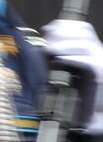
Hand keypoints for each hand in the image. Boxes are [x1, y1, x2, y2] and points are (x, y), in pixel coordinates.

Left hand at [44, 19, 102, 134]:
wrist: (91, 115)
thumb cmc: (76, 94)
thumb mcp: (65, 69)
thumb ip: (58, 54)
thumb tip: (44, 38)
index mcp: (92, 49)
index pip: (82, 28)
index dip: (64, 26)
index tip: (47, 30)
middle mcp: (99, 53)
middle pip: (83, 32)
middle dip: (62, 33)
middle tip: (46, 41)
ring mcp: (102, 63)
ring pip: (85, 45)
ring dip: (64, 45)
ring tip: (49, 51)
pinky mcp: (100, 75)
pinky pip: (88, 61)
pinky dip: (71, 58)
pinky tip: (58, 60)